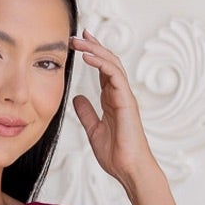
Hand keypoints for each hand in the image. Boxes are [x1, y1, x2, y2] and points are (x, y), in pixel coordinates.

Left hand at [69, 26, 151, 183]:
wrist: (128, 169)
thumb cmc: (116, 154)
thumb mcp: (93, 130)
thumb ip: (86, 113)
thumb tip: (76, 98)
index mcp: (112, 99)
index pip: (103, 70)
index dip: (92, 54)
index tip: (79, 43)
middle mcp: (120, 93)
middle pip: (107, 61)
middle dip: (92, 45)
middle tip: (76, 35)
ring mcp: (125, 95)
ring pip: (111, 63)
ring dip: (94, 50)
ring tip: (78, 41)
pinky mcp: (126, 100)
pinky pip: (114, 75)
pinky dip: (100, 63)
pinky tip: (87, 56)